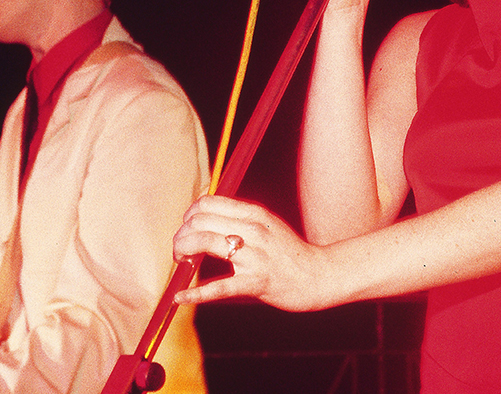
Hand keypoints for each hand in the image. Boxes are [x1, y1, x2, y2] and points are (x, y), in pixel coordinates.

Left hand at [172, 195, 334, 311]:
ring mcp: (255, 256)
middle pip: (200, 221)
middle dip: (181, 236)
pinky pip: (219, 287)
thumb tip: (204, 217)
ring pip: (205, 243)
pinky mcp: (256, 282)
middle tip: (181, 251)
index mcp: (254, 213)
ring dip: (183, 252)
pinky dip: (195, 294)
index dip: (189, 216)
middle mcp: (253, 229)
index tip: (188, 230)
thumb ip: (240, 219)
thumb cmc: (289, 253)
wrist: (320, 275)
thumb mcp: (267, 224)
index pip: (207, 203)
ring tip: (181, 264)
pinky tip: (180, 297)